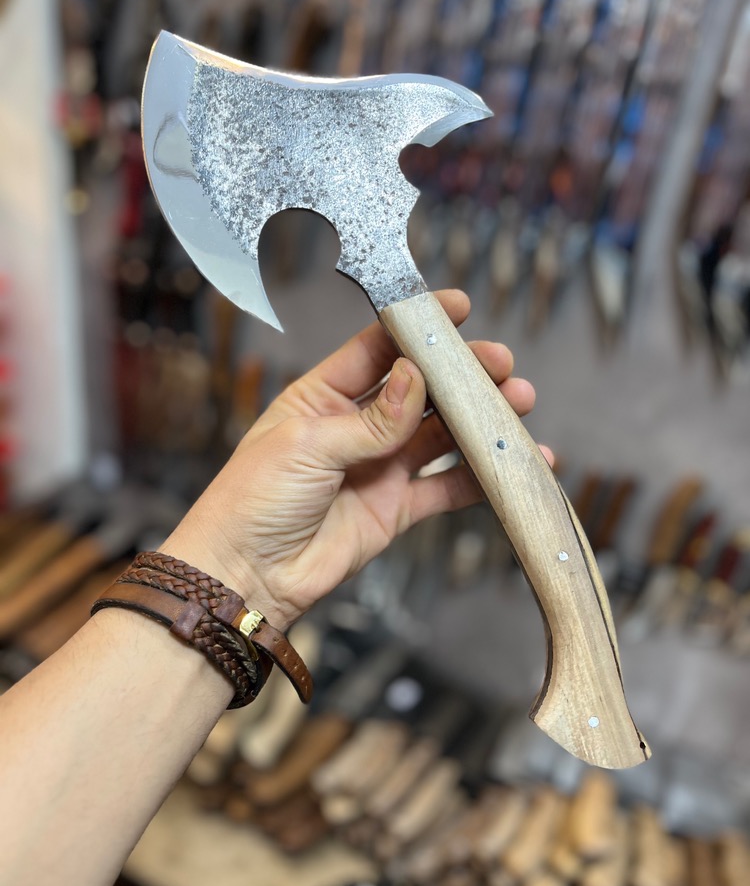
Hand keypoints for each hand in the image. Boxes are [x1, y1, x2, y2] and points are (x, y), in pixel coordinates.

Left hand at [161, 290, 549, 628]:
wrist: (247, 576)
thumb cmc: (254, 501)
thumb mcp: (308, 445)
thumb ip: (369, 420)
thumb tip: (415, 379)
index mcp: (322, 396)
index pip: (377, 349)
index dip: (416, 326)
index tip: (457, 309)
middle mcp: (355, 427)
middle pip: (419, 389)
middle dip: (461, 373)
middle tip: (498, 363)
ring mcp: (379, 467)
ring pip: (440, 433)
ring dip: (478, 419)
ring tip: (515, 403)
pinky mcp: (395, 508)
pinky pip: (446, 487)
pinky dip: (480, 477)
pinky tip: (512, 465)